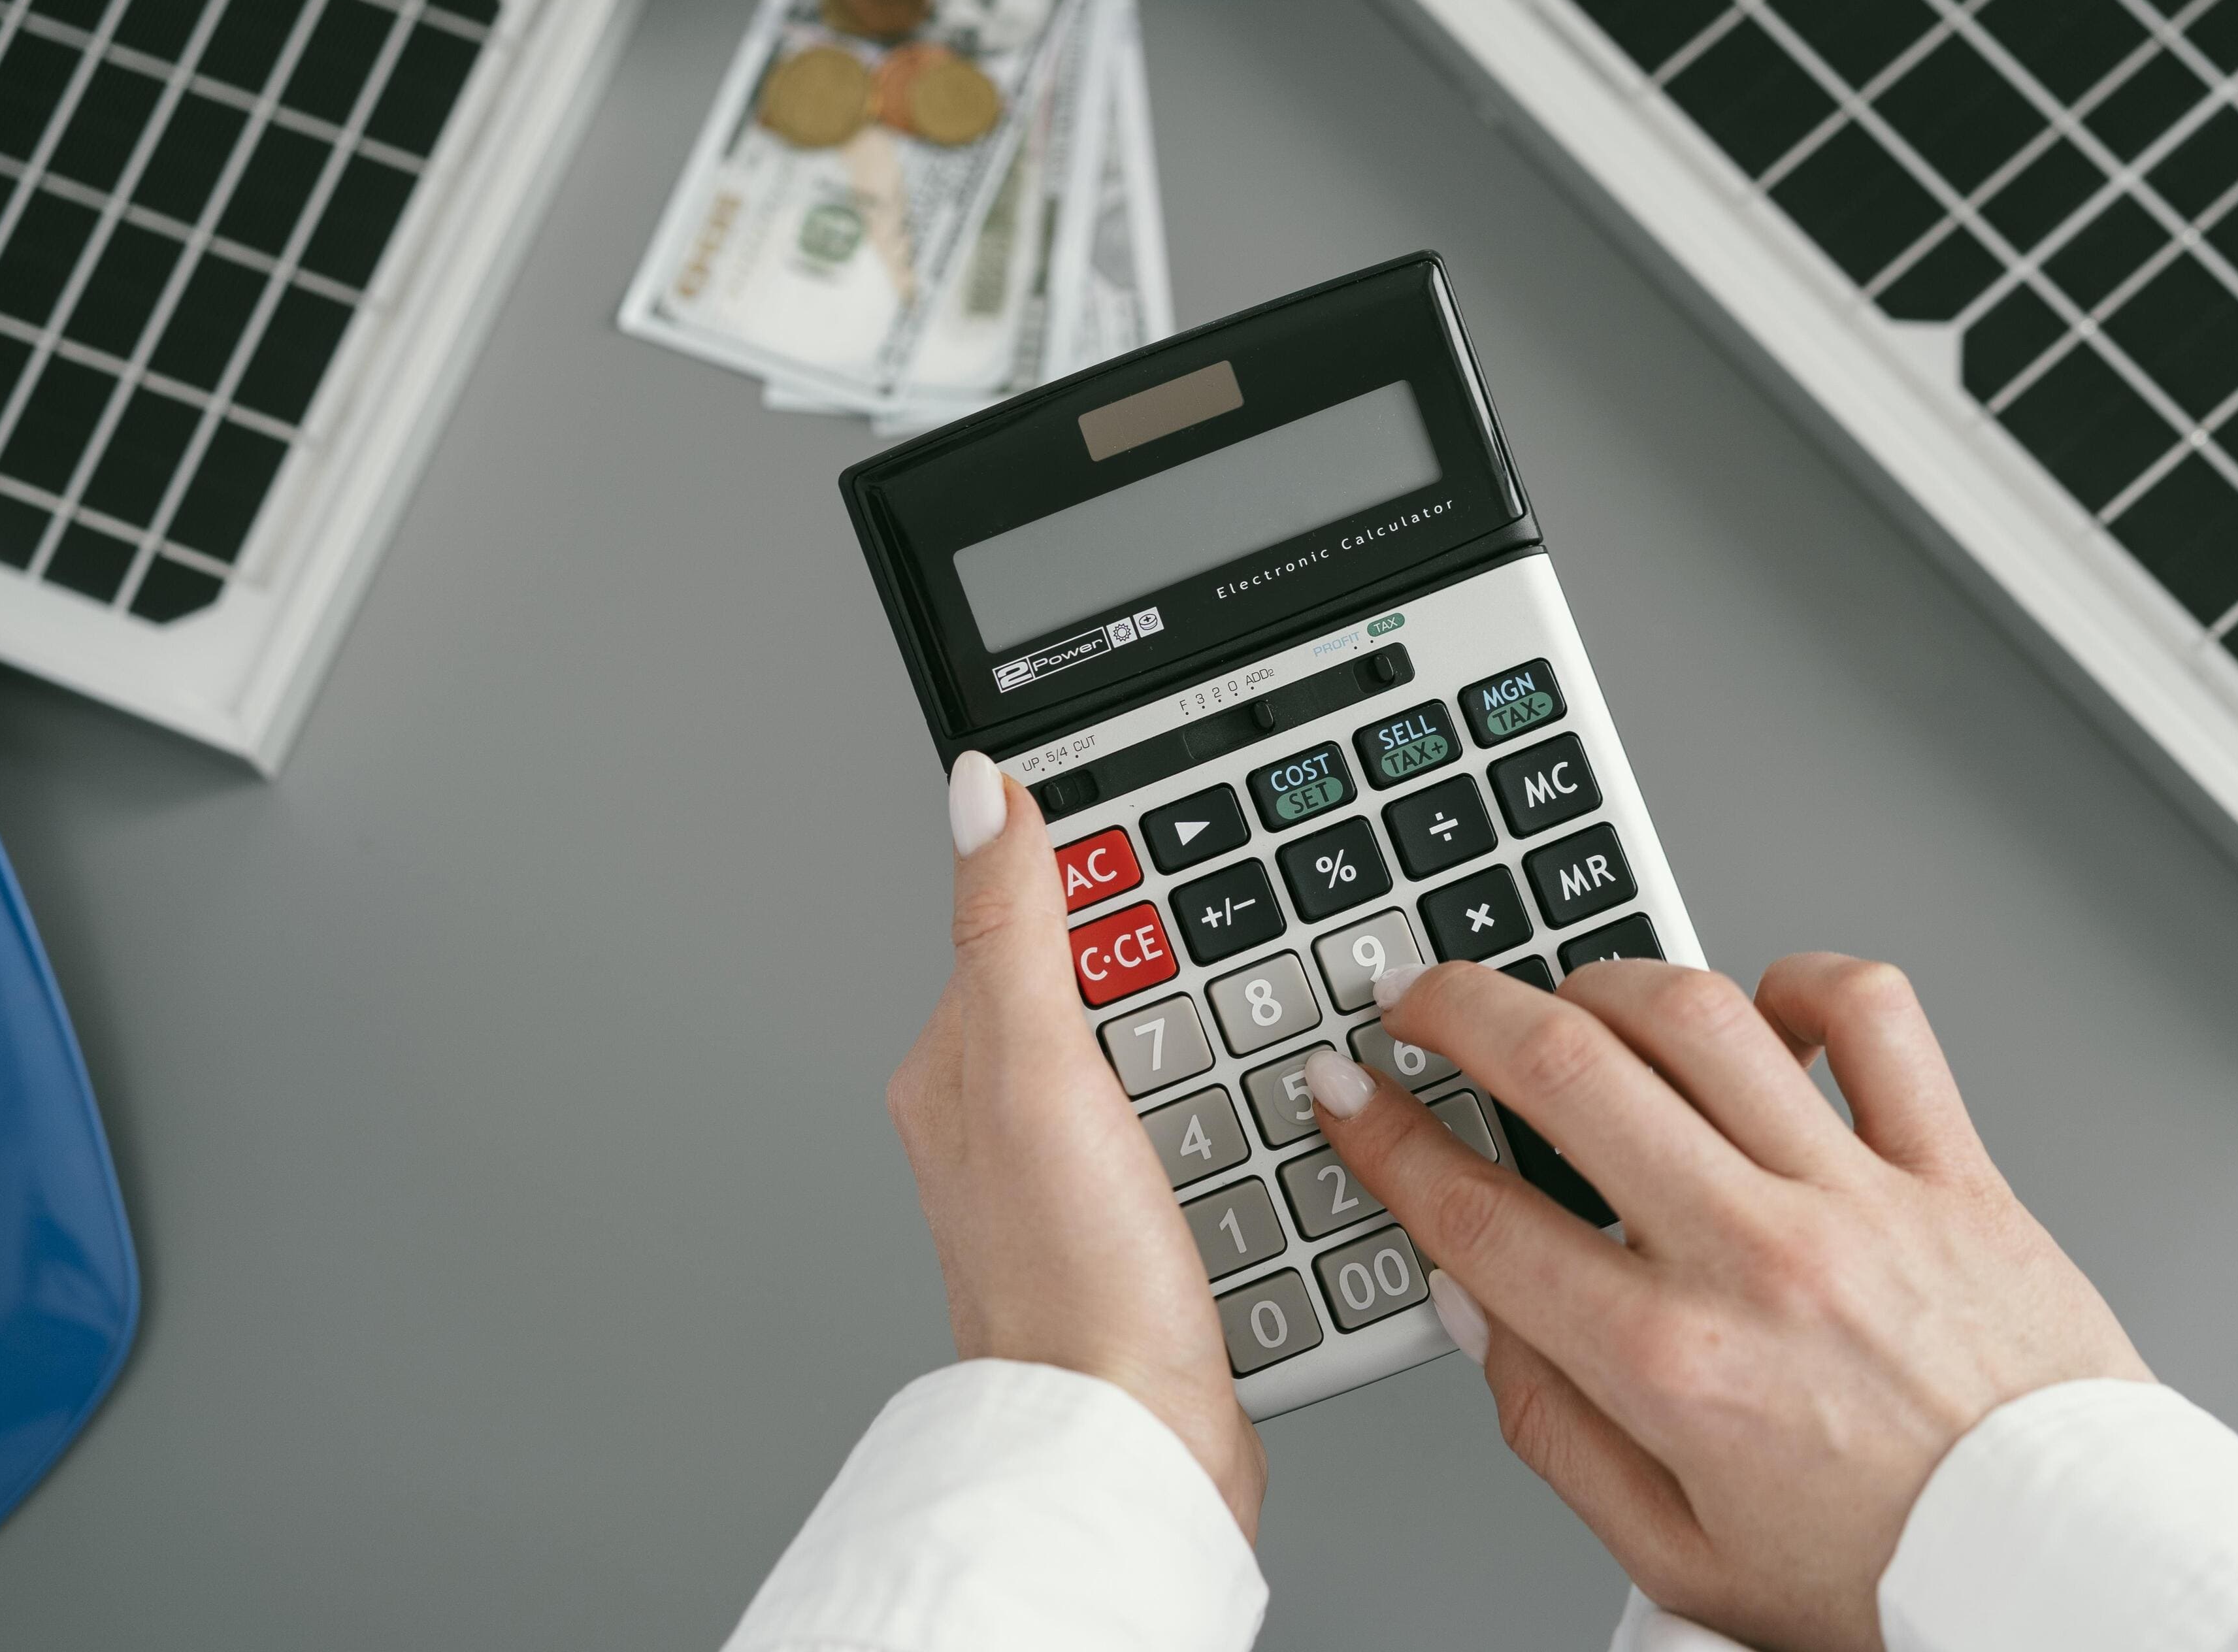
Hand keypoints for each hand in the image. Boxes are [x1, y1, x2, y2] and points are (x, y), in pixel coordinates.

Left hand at [886, 752, 1264, 1534]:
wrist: (1136, 1450)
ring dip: (1237, 1064)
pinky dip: (1258, 1136)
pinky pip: (1221, 1141)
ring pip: (1180, 1061)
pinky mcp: (1151, 1231)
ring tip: (1260, 1093)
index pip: (1035, 917)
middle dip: (1195, 985)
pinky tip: (1279, 1149)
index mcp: (958, 1064)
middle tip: (1234, 1012)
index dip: (1118, 880)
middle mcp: (1008, 1118)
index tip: (1191, 868)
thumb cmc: (1070, 1283)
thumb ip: (1010, 924)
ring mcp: (1082, 1178)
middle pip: (1119, 986)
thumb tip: (979, 788)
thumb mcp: (1034, 1069)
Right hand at [1304, 953, 2145, 1651]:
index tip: (1351, 1096)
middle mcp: (1755, 1259)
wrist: (2061, 1577)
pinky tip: (1761, 1010)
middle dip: (1458, 1010)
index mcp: (1672, 1366)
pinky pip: (1874, 1017)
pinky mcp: (1953, 1168)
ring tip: (1568, 997)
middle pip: (1565, 1070)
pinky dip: (1805, 982)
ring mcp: (1859, 1198)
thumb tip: (1475, 1309)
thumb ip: (1553, 1428)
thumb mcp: (1675, 1554)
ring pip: (1699, 1015)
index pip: (1478, 1215)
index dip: (1388, 1140)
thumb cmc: (1886, 1574)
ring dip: (1603, 981)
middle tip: (1420, 1000)